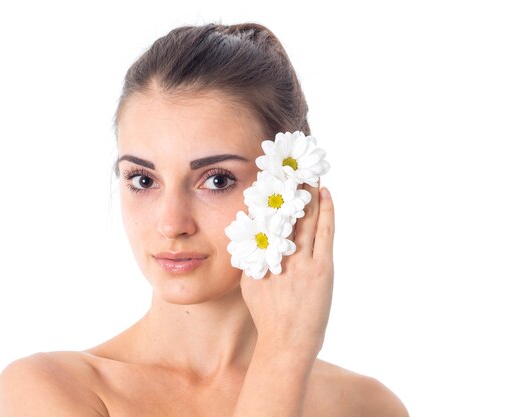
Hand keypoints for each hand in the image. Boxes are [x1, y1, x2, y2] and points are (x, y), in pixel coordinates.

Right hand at [240, 184, 334, 353]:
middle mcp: (277, 254)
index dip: (267, 194)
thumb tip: (255, 238)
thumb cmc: (269, 317)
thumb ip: (253, 259)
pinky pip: (324, 232)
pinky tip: (325, 193)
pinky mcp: (320, 268)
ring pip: (304, 217)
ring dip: (307, 192)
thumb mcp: (251, 284)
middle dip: (287, 187)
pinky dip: (325, 210)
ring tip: (308, 172)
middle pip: (283, 211)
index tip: (269, 176)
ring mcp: (300, 261)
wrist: (286, 343)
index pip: (261, 217)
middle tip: (291, 165)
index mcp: (258, 256)